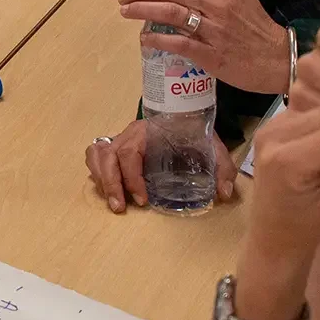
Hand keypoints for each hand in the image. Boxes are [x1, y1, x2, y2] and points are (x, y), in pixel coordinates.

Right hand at [86, 119, 236, 212]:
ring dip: (101, 179)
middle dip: (110, 183)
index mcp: (146, 131)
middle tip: (120, 207)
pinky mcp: (117, 147)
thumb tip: (224, 193)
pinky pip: (96, 155)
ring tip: (114, 202)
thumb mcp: (211, 145)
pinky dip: (97, 172)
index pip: (128, 153)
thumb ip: (221, 166)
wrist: (184, 111)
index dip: (132, 178)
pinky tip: (108, 188)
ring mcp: (120, 139)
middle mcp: (128, 134)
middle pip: (106, 156)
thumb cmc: (192, 128)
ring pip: (96, 155)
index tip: (143, 200)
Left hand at [119, 0, 289, 93]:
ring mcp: (213, 30)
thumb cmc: (257, 27)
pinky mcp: (211, 55)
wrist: (280, 59)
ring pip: (170, 13)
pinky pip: (179, 43)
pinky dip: (157, 39)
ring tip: (126, 11)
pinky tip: (144, 39)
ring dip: (142, 10)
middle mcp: (216, 6)